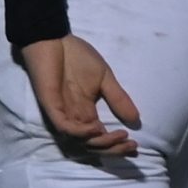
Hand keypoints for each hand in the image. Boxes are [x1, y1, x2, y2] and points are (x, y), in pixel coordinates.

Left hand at [20, 34, 138, 156]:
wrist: (53, 37)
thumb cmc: (76, 55)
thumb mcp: (104, 78)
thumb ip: (117, 98)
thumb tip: (136, 119)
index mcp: (85, 112)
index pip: (101, 137)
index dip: (117, 146)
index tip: (136, 146)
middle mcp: (74, 117)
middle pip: (93, 145)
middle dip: (113, 149)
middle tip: (131, 146)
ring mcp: (62, 112)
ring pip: (80, 141)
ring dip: (101, 143)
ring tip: (120, 136)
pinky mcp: (51, 105)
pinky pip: (64, 127)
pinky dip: (81, 133)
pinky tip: (97, 128)